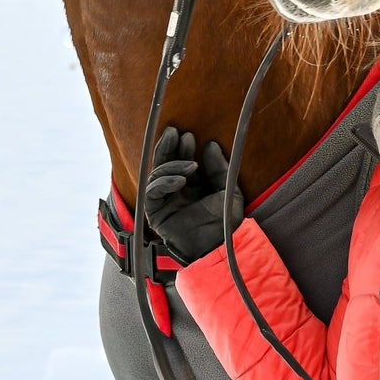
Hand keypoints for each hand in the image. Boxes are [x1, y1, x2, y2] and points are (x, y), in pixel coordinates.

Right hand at [144, 126, 239, 265]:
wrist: (219, 246)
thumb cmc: (226, 222)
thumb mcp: (228, 190)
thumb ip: (218, 168)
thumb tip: (210, 144)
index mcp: (193, 186)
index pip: (182, 161)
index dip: (182, 147)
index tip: (188, 135)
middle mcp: (177, 192)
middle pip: (165, 163)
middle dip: (168, 147)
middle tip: (174, 132)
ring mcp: (165, 202)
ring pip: (157, 174)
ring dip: (171, 165)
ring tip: (190, 166)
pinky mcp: (156, 213)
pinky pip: (151, 192)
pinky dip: (163, 182)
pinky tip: (180, 180)